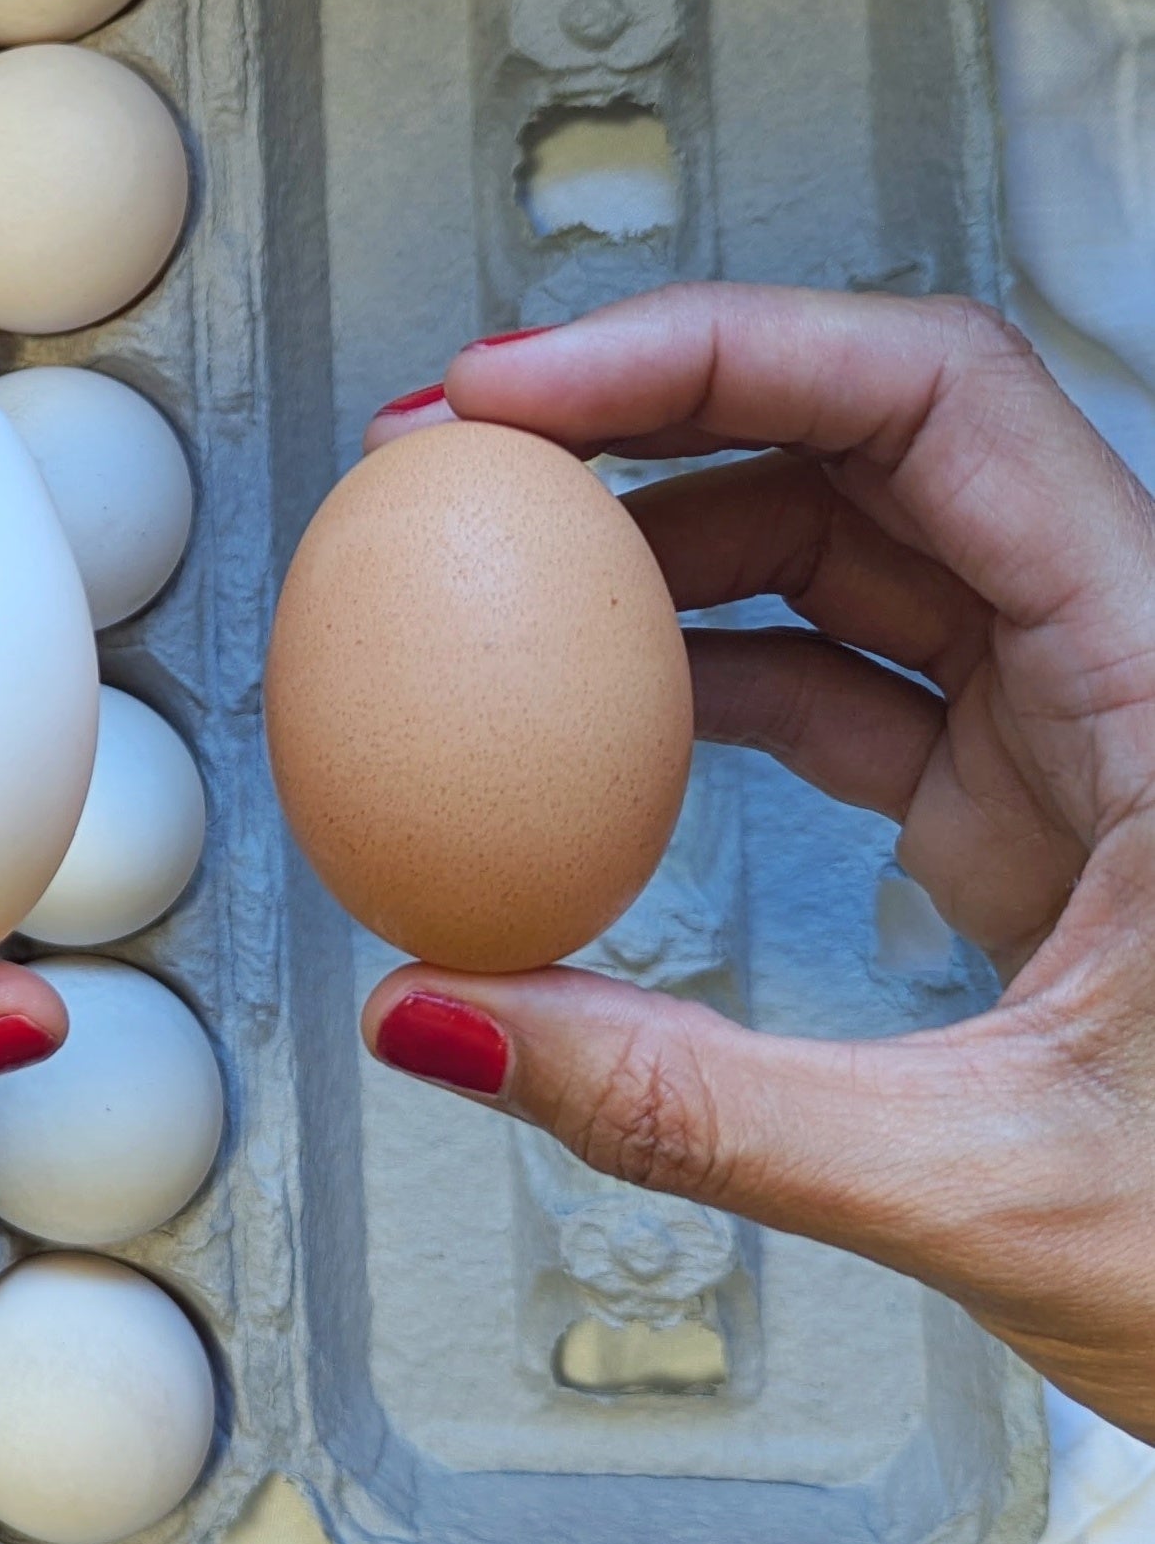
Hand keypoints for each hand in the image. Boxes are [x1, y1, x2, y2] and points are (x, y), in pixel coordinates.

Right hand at [360, 288, 1154, 1442]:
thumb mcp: (995, 1189)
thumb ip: (700, 1108)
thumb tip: (455, 1022)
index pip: (934, 402)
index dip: (712, 354)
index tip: (527, 392)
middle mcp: (1128, 658)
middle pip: (864, 439)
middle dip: (648, 416)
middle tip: (466, 452)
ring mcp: (1073, 722)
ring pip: (843, 547)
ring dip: (657, 549)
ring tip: (498, 584)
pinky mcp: (1021, 794)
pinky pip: (835, 677)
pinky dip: (697, 682)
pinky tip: (590, 724)